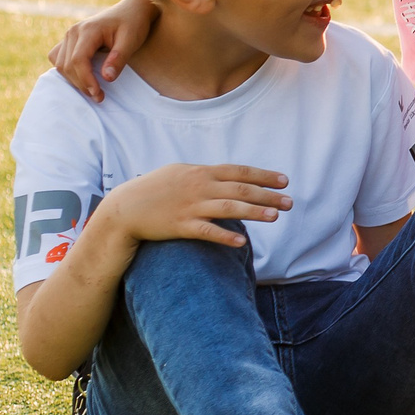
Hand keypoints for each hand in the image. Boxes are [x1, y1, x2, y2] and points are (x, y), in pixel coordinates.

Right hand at [49, 0, 157, 101]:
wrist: (132, 10)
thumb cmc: (133, 23)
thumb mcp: (131, 40)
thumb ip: (118, 59)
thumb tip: (107, 78)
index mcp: (87, 30)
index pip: (78, 60)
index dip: (86, 80)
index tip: (99, 94)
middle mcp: (73, 32)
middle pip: (66, 65)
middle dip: (81, 84)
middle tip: (99, 97)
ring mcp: (69, 35)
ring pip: (60, 64)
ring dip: (73, 80)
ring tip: (93, 89)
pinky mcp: (69, 40)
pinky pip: (58, 58)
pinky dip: (67, 71)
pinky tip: (83, 77)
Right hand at [94, 163, 289, 247]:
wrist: (124, 208)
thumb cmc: (155, 190)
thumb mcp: (181, 173)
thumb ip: (206, 175)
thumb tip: (230, 177)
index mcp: (201, 172)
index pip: (240, 171)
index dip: (264, 176)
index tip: (285, 181)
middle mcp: (199, 186)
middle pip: (240, 189)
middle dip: (267, 196)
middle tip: (290, 202)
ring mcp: (190, 206)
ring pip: (228, 208)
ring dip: (253, 212)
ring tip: (275, 217)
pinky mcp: (180, 226)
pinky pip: (206, 231)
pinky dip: (224, 237)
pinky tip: (242, 243)